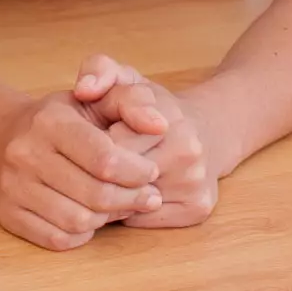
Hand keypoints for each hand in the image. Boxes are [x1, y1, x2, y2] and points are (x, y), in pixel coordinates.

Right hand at [0, 89, 164, 250]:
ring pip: (78, 222)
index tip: (151, 172)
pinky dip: (83, 234)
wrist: (3, 135)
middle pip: (94, 195)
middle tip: (148, 197)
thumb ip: (132, 101)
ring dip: (108, 218)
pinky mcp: (7, 214)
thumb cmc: (62, 118)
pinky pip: (57, 239)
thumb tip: (159, 125)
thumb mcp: (96, 98)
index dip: (136, 172)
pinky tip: (92, 217)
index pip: (104, 159)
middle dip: (131, 199)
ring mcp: (12, 186)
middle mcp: (24, 153)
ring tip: (121, 205)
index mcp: (49, 120)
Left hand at [72, 56, 218, 229]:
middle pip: (118, 176)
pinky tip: (130, 192)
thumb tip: (82, 89)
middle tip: (94, 162)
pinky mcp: (198, 209)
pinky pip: (144, 219)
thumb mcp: (127, 78)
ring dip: (111, 194)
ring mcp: (195, 183)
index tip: (91, 140)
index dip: (91, 145)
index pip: (107, 145)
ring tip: (109, 177)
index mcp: (166, 118)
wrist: (208, 130)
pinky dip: (130, 210)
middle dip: (98, 172)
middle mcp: (187, 152)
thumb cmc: (156, 107)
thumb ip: (100, 70)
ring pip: (129, 202)